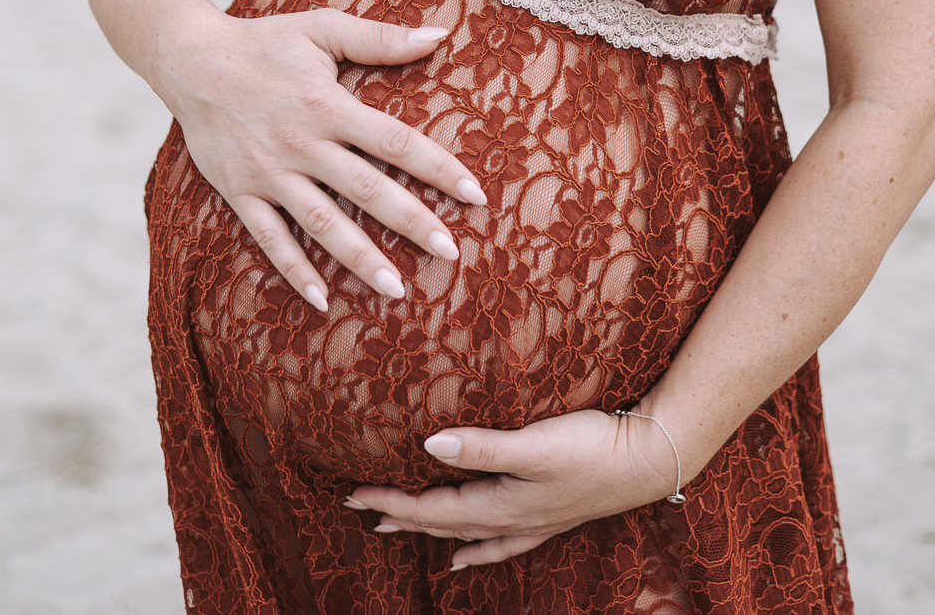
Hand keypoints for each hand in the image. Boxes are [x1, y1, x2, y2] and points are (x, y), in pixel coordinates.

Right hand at [155, 0, 486, 307]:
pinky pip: (269, 238)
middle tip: (451, 253)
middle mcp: (302, 143)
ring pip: (321, 223)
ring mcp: (270, 173)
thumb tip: (441, 34)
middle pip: (366, 189)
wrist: (190, 59)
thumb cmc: (265, 41)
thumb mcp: (322, 28)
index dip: (438, 168)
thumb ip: (381, 37)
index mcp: (328, 104)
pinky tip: (321, 300)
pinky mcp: (240, 192)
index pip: (395, 141)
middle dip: (410, 222)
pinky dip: (294, 270)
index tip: (475, 195)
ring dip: (359, 258)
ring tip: (396, 291)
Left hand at [344, 409, 684, 567]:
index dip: (390, 502)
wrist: (648, 459)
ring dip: (429, 529)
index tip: (352, 495)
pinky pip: (499, 540)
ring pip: (466, 531)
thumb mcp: (533, 444)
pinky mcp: (549, 513)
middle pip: (441, 522)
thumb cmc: (591, 447)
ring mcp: (531, 520)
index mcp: (500, 503)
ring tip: (396, 531)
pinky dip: (475, 548)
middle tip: (357, 508)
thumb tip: (428, 447)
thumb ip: (482, 447)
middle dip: (398, 515)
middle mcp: (510, 518)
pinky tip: (465, 557)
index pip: (431, 508)